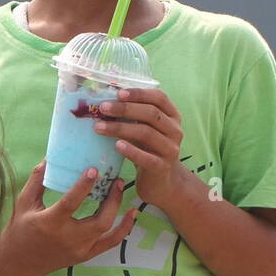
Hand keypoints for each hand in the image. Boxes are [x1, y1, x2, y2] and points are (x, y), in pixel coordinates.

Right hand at [0, 160, 137, 275]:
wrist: (19, 263)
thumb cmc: (20, 229)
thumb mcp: (24, 202)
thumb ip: (37, 180)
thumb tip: (50, 157)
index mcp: (50, 223)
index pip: (71, 204)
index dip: (84, 187)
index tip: (94, 170)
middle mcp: (68, 239)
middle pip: (100, 220)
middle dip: (112, 199)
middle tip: (116, 179)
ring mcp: (79, 249)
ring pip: (108, 231)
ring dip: (119, 210)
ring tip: (120, 190)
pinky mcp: (85, 255)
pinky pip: (110, 243)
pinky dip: (124, 229)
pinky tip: (131, 214)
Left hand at [94, 87, 187, 205]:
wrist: (161, 182)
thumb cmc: (147, 150)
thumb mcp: (143, 129)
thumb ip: (132, 116)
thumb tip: (104, 102)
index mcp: (172, 116)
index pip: (159, 97)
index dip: (139, 93)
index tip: (118, 93)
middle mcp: (175, 130)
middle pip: (151, 114)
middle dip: (125, 109)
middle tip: (102, 108)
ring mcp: (171, 149)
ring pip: (146, 133)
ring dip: (121, 128)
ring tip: (99, 127)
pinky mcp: (163, 167)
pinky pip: (146, 157)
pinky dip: (131, 150)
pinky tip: (116, 145)